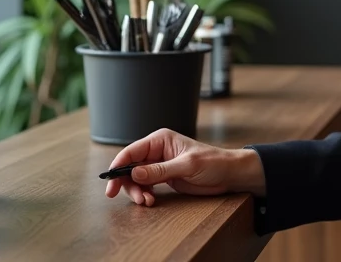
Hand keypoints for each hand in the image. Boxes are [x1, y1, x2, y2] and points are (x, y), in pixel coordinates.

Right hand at [103, 128, 264, 205]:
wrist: (229, 174)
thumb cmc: (214, 162)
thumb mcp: (187, 165)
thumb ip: (160, 170)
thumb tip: (134, 173)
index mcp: (160, 140)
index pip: (131, 151)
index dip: (118, 166)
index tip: (111, 181)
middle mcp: (157, 151)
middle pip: (130, 167)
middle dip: (128, 184)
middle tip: (134, 198)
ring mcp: (159, 165)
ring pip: (136, 179)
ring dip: (137, 192)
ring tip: (146, 201)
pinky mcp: (164, 177)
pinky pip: (146, 186)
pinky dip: (144, 194)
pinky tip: (150, 200)